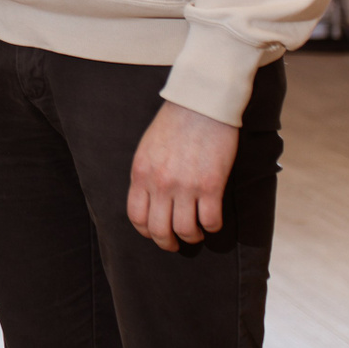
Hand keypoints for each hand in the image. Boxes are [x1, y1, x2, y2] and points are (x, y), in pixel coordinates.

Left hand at [127, 100, 239, 250]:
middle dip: (167, 243)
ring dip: (192, 236)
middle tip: (176, 243)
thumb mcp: (148, 148)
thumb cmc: (175, 124)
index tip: (156, 233)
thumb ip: (147, 174)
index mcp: (140, 173)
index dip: (146, 231)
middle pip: (158, 230)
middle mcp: (159, 183)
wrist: (200, 104)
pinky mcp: (210, 185)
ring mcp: (185, 186)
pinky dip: (212, 226)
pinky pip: (210, 220)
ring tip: (197, 232)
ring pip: (185, 230)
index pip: (136, 216)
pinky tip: (212, 220)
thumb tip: (150, 200)